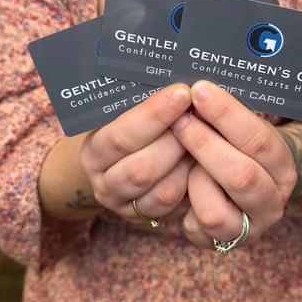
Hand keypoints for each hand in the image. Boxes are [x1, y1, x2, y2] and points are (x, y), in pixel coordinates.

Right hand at [79, 83, 192, 226]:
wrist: (122, 162)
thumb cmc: (133, 127)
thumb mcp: (128, 111)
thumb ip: (145, 101)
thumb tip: (181, 82)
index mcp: (95, 150)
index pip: (123, 134)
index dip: (156, 114)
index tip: (184, 93)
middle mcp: (105, 183)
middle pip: (143, 169)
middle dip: (177, 143)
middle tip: (201, 118)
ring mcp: (126, 206)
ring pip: (163, 192)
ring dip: (188, 165)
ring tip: (206, 139)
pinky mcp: (149, 220)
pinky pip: (176, 209)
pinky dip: (193, 186)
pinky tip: (203, 163)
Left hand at [172, 80, 296, 248]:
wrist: (238, 189)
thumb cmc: (234, 149)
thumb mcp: (238, 132)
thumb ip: (224, 117)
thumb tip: (196, 90)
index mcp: (282, 167)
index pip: (259, 140)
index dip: (227, 115)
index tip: (200, 91)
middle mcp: (272, 202)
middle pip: (241, 176)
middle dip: (205, 144)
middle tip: (180, 119)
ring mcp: (249, 228)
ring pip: (215, 212)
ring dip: (194, 181)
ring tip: (185, 159)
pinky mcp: (222, 244)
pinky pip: (197, 229)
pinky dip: (184, 205)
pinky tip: (182, 183)